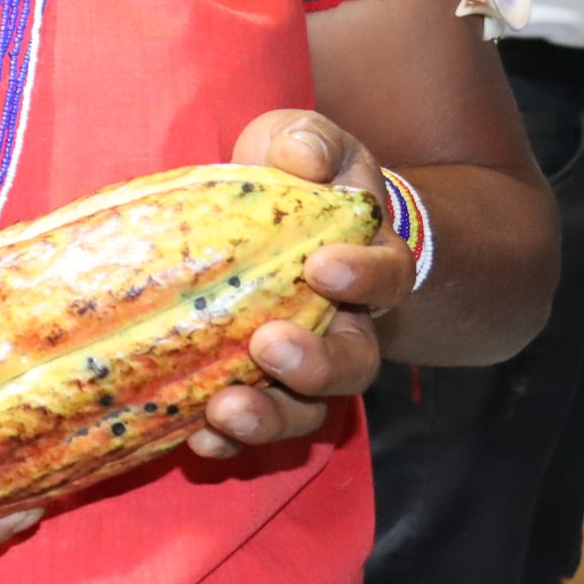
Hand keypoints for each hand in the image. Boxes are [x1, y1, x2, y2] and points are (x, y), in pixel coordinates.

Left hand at [188, 111, 413, 462]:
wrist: (286, 218)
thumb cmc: (297, 176)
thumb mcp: (305, 143)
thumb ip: (308, 143)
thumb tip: (299, 156)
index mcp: (368, 264)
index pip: (385, 276)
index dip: (362, 277)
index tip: (322, 266)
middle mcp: (348, 326)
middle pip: (353, 364)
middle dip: (314, 365)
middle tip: (268, 346)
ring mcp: (305, 364)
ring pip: (308, 409)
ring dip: (270, 416)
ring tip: (224, 412)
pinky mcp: (260, 386)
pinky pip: (257, 424)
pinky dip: (230, 440)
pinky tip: (197, 439)